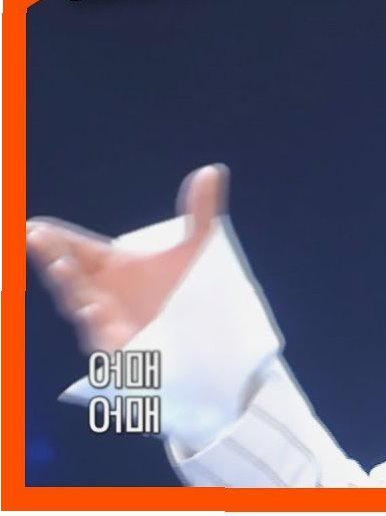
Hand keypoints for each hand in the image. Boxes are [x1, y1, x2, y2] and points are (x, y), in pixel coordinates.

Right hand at [27, 164, 229, 352]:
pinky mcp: (126, 353)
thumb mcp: (195, 250)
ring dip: (72, 290)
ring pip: (82, 308)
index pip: (75, 251)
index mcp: (109, 269)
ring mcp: (109, 326)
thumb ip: (200, 213)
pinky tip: (93, 311)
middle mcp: (101, 296)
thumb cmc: (188, 292)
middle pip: (70, 277)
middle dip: (53, 258)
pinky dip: (97, 327)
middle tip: (36, 238)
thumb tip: (212, 171)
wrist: (208, 339)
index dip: (54, 240)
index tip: (34, 227)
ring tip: (61, 269)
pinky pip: (106, 342)